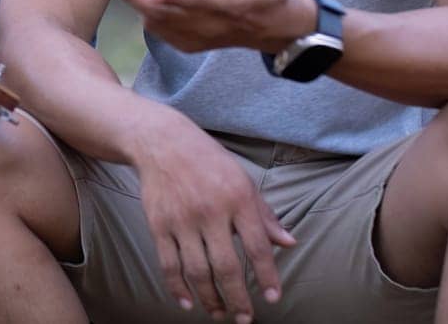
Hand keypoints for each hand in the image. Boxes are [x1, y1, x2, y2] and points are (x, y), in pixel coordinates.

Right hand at [127, 111, 293, 321]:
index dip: (268, 276)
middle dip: (238, 298)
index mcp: (237, 198)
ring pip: (197, 271)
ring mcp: (181, 219)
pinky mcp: (158, 224)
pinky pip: (168, 264)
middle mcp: (210, 210)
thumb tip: (289, 243)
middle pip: (227, 266)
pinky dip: (178, 288)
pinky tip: (188, 302)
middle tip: (245, 318)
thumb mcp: (242, 180)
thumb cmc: (208, 161)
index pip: (258, 246)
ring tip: (220, 314)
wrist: (162, 141)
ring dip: (210, 299)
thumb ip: (264, 215)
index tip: (272, 298)